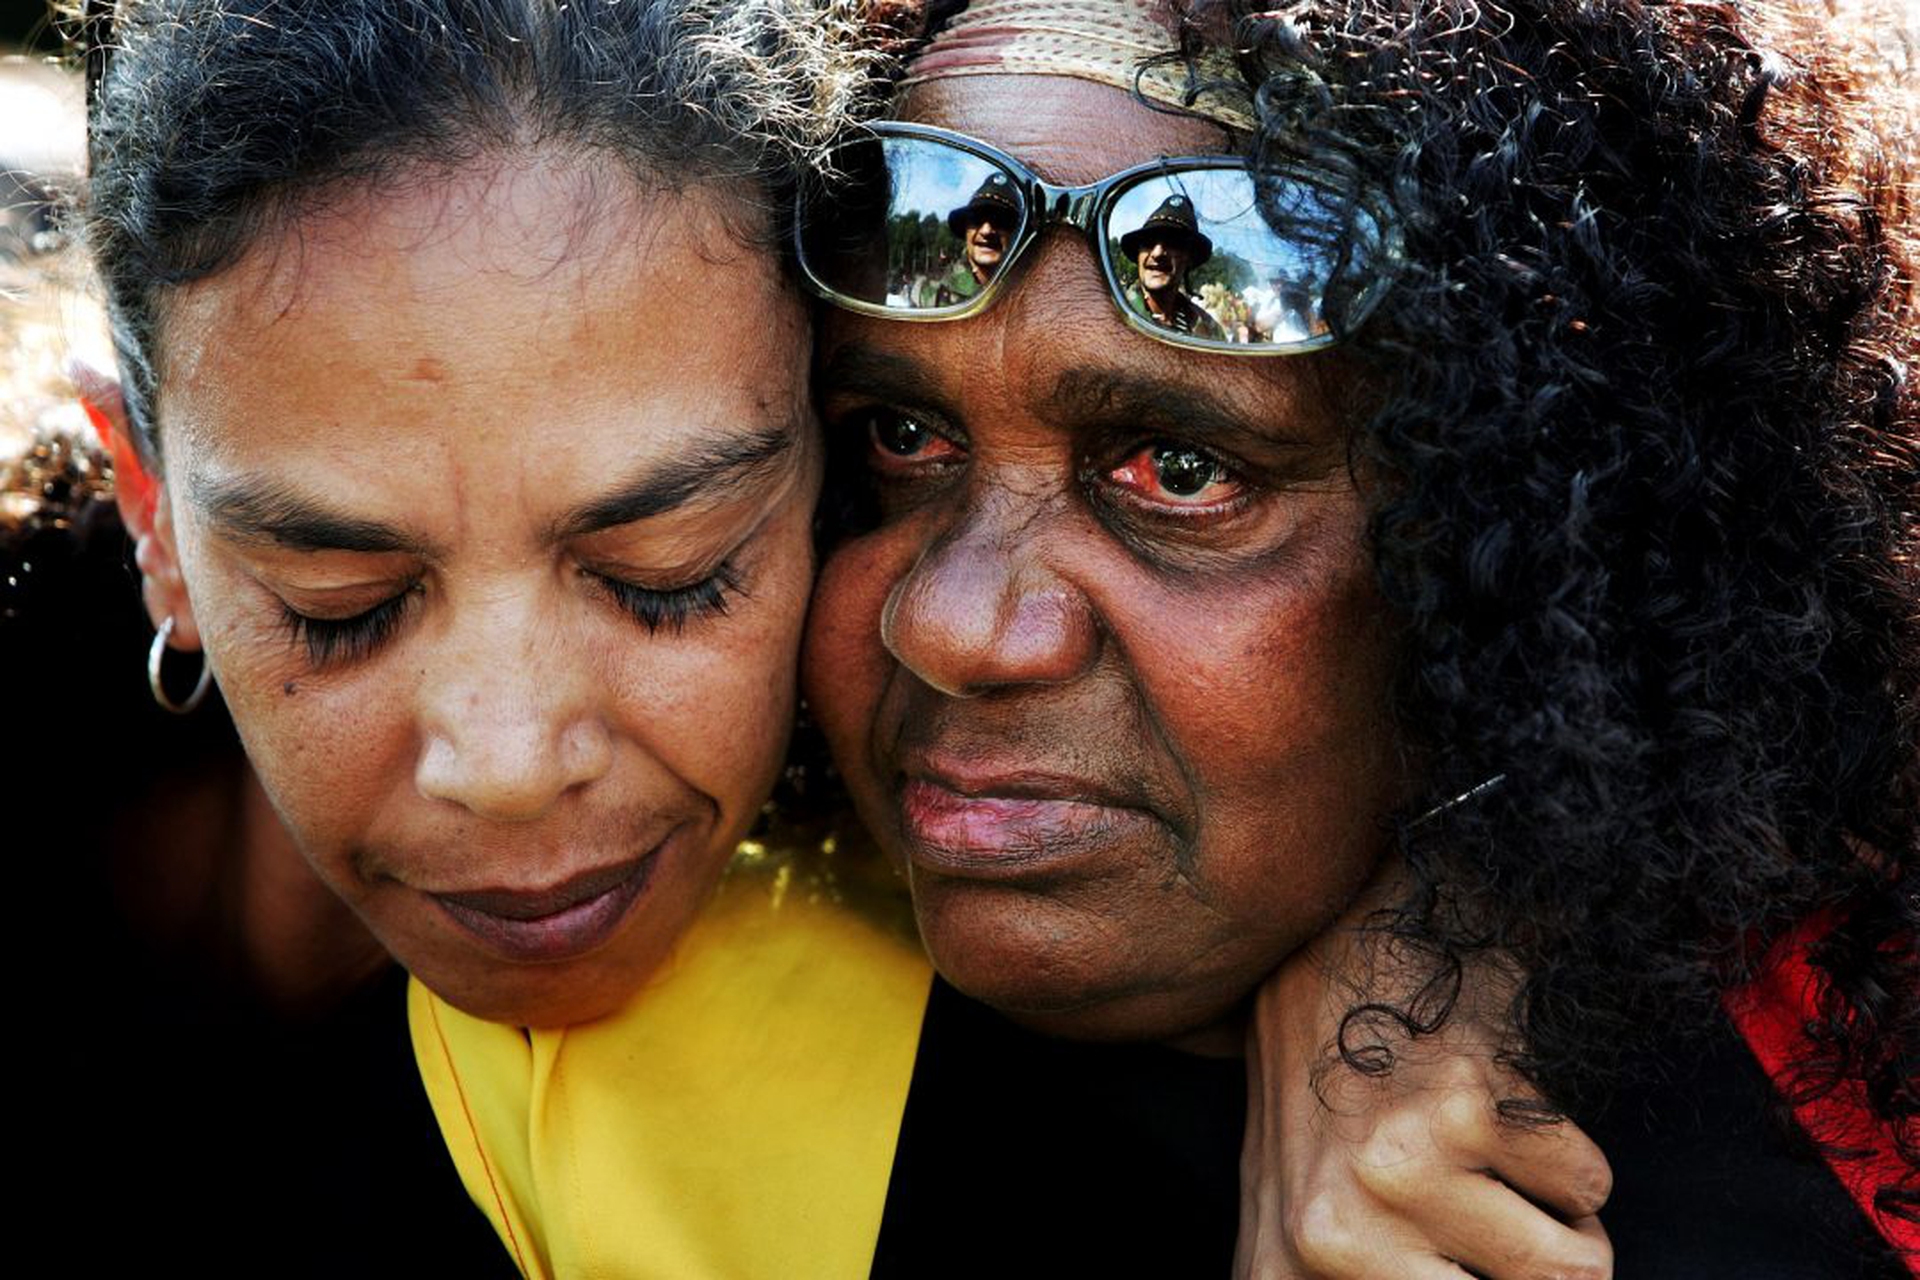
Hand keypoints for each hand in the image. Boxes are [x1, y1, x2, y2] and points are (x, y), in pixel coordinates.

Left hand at [1235, 871, 1612, 1279]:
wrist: (1336, 926)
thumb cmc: (1324, 1075)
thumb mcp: (1292, 1198)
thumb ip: (1345, 1275)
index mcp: (1277, 1275)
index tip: (1470, 1256)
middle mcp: (1326, 1244)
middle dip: (1533, 1264)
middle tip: (1489, 1202)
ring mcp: (1391, 1177)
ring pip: (1578, 1266)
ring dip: (1560, 1209)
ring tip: (1486, 1141)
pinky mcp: (1462, 1113)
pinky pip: (1589, 1183)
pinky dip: (1569, 1145)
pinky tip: (1500, 1086)